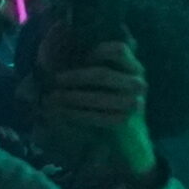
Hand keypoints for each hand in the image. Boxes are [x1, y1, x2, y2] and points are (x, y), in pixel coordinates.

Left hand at [43, 40, 154, 178]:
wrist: (130, 139)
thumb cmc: (110, 103)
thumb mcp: (106, 81)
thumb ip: (91, 66)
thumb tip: (57, 51)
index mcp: (133, 67)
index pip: (119, 50)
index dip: (97, 51)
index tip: (79, 58)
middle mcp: (137, 83)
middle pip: (102, 74)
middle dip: (74, 77)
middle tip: (54, 80)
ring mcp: (133, 103)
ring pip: (96, 96)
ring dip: (70, 97)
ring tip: (50, 98)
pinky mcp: (123, 121)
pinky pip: (95, 116)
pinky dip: (75, 114)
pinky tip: (61, 112)